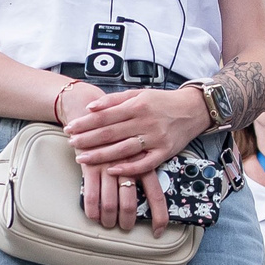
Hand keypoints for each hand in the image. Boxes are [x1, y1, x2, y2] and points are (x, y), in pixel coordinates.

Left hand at [67, 88, 212, 233]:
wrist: (193, 110)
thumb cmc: (163, 102)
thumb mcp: (139, 93)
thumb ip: (115, 100)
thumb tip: (91, 107)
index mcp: (138, 105)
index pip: (106, 115)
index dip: (86, 122)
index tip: (71, 127)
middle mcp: (146, 121)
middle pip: (111, 133)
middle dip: (88, 139)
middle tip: (71, 143)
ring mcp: (155, 138)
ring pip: (123, 149)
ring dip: (101, 155)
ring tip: (83, 158)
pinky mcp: (164, 152)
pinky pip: (144, 164)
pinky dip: (128, 168)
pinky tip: (112, 170)